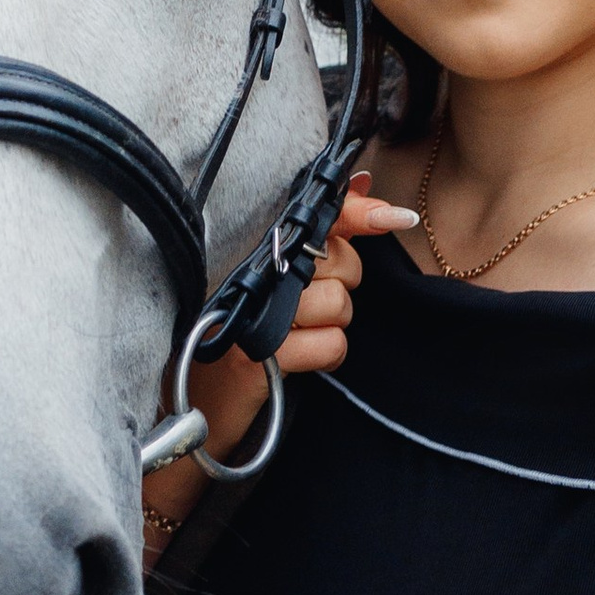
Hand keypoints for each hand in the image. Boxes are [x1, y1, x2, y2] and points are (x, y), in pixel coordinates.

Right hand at [144, 176, 418, 547]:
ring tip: (297, 337)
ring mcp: (253, 313)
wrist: (198, 409)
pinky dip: (325, 356)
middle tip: (308, 309)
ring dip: (329, 328)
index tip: (396, 218)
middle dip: (340, 288)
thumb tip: (363, 184)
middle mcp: (251, 273)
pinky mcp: (258, 354)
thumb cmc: (240, 340)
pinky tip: (300, 361)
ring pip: (338, 305)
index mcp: (256, 251)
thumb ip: (319, 237)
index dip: (359, 211)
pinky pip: (330, 344)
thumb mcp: (278, 284)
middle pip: (339, 262)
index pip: (318, 217)